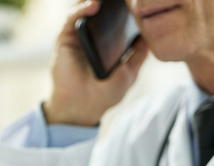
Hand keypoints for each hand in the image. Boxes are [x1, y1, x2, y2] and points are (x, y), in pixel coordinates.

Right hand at [43, 0, 148, 125]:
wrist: (84, 108)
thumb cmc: (104, 95)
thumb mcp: (129, 73)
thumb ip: (138, 55)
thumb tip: (149, 36)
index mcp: (107, 42)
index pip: (114, 16)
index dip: (121, 6)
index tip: (131, 0)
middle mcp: (90, 36)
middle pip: (98, 9)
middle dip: (108, 0)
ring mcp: (77, 37)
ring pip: (83, 9)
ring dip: (93, 0)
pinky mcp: (64, 40)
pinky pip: (71, 19)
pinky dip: (81, 9)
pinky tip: (93, 5)